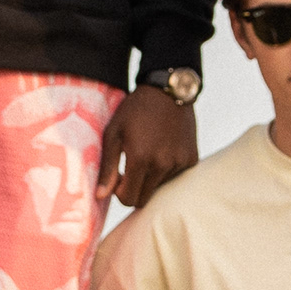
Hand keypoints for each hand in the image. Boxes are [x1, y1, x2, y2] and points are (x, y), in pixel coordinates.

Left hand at [98, 87, 197, 209]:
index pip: (128, 199)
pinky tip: (163, 148)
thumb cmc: (135, 110)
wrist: (168, 90)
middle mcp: (162, 165)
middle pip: (144, 198)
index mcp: (140, 159)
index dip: (120, 191)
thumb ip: (107, 167)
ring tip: (149, 152)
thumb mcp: (113, 133)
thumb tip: (100, 196)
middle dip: (134, 189)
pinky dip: (166, 170)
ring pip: (159, 187)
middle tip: (131, 167)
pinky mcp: (191, 159)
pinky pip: (175, 177)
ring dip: (151, 178)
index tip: (119, 175)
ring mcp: (179, 163)